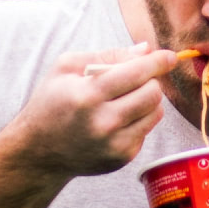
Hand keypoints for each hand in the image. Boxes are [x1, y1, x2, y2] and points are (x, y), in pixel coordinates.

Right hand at [11, 42, 177, 177]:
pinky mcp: (121, 158)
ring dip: (147, 101)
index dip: (158, 62)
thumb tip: (146, 50)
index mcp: (88, 95)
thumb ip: (107, 55)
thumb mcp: (66, 68)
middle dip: (150, 81)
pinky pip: (146, 130)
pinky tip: (116, 120)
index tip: (170, 57)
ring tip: (124, 99)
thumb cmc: (51, 102)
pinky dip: (138, 120)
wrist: (38, 151)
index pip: (137, 73)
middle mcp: (103, 122)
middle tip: (136, 79)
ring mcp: (114, 144)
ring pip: (155, 113)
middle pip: (153, 93)